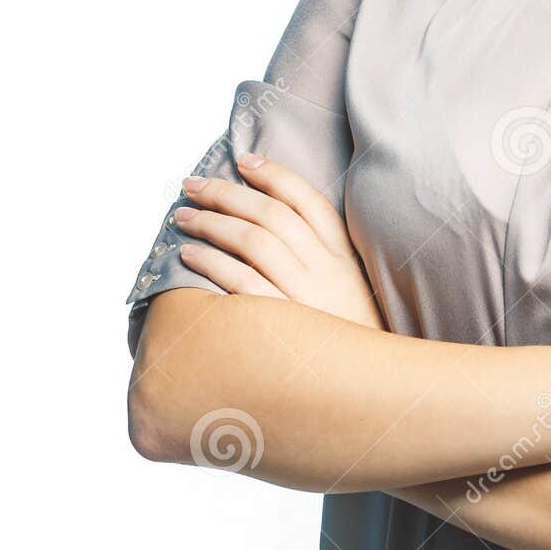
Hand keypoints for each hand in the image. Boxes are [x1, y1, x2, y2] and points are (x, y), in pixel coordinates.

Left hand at [172, 152, 386, 331]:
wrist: (366, 389)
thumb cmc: (348, 340)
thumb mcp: (349, 292)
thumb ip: (322, 260)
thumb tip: (273, 226)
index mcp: (343, 257)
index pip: (309, 200)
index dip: (275, 175)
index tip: (244, 160)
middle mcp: (327, 271)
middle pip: (272, 215)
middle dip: (228, 194)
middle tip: (193, 184)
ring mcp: (306, 297)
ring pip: (254, 242)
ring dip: (212, 223)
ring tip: (183, 216)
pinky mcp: (284, 326)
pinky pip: (240, 283)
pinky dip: (211, 263)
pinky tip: (188, 255)